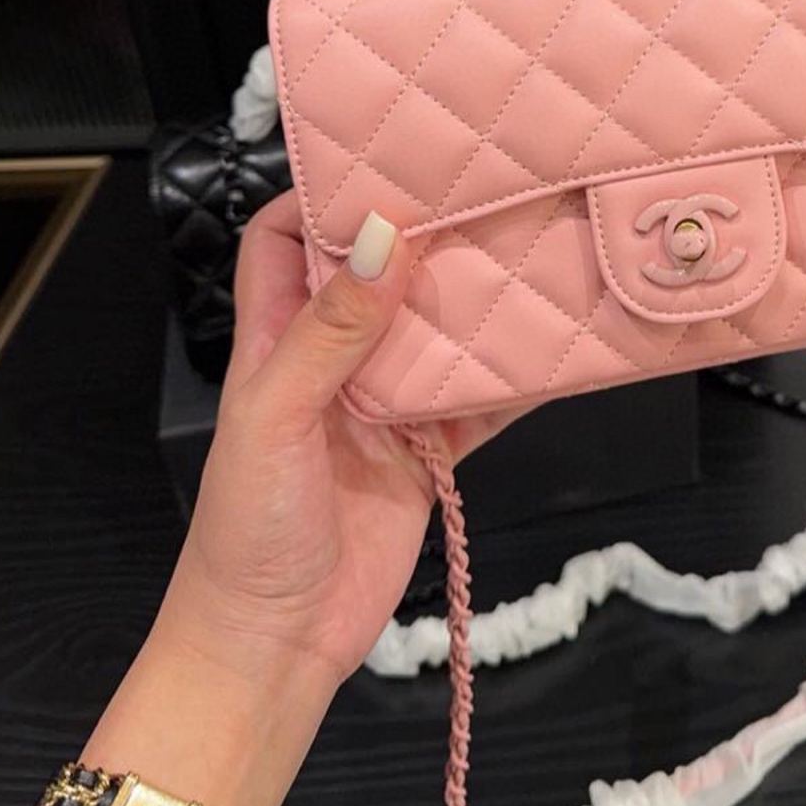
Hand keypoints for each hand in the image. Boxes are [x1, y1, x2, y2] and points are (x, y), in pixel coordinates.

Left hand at [159, 194, 521, 691]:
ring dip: (480, 300)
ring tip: (534, 246)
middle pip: (381, 274)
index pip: (288, 239)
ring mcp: (385, 406)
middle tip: (489, 188)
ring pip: (439, 331)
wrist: (274, 649)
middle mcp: (333, 360)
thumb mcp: (275, 418)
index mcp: (276, 339)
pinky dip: (517, 378)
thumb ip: (329, 332)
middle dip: (427, 234)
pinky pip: (480, 402)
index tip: (387, 156)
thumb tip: (385, 241)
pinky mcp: (428, 453)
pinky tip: (559, 348)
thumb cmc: (246, 534)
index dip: (325, 194)